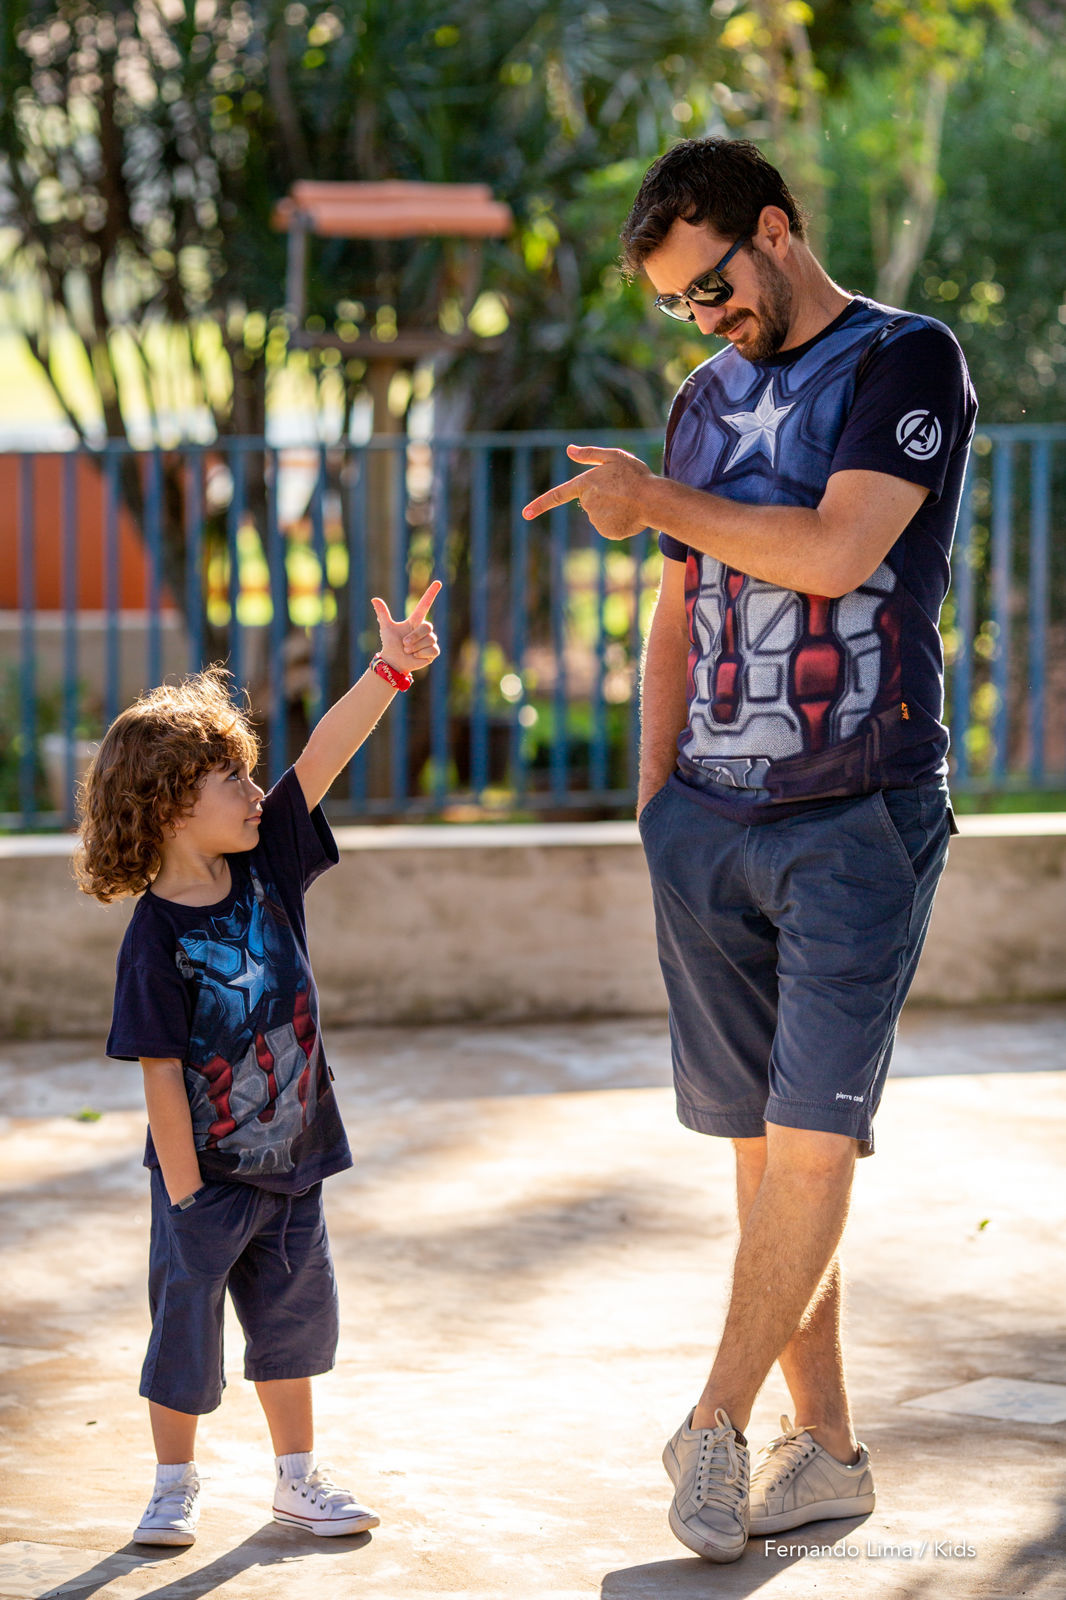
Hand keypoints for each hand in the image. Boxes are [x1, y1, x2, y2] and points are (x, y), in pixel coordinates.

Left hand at [371, 580, 441, 673]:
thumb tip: (374, 599)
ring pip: (429, 639)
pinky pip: (432, 650)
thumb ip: (383, 613)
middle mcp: (424, 629)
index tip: (438, 582)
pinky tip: (415, 656)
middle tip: (404, 644)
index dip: (431, 593)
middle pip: (427, 627)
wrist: (393, 661)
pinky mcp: (433, 652)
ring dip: (415, 647)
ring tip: (408, 650)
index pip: (425, 604)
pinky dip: (421, 654)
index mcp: (415, 621)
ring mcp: (430, 640)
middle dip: (414, 636)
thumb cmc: (390, 643)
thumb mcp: (386, 628)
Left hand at [521, 444, 655, 540]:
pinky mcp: (607, 532)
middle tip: (622, 489)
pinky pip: (610, 526)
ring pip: (601, 514)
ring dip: (612, 508)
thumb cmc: (635, 475)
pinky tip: (630, 513)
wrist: (653, 500)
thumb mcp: (613, 457)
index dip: (540, 504)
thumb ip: (589, 454)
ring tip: (628, 501)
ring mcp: (596, 520)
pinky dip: (619, 521)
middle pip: (590, 501)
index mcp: (584, 484)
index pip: (557, 495)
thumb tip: (569, 449)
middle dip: (603, 496)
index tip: (525, 514)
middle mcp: (587, 504)